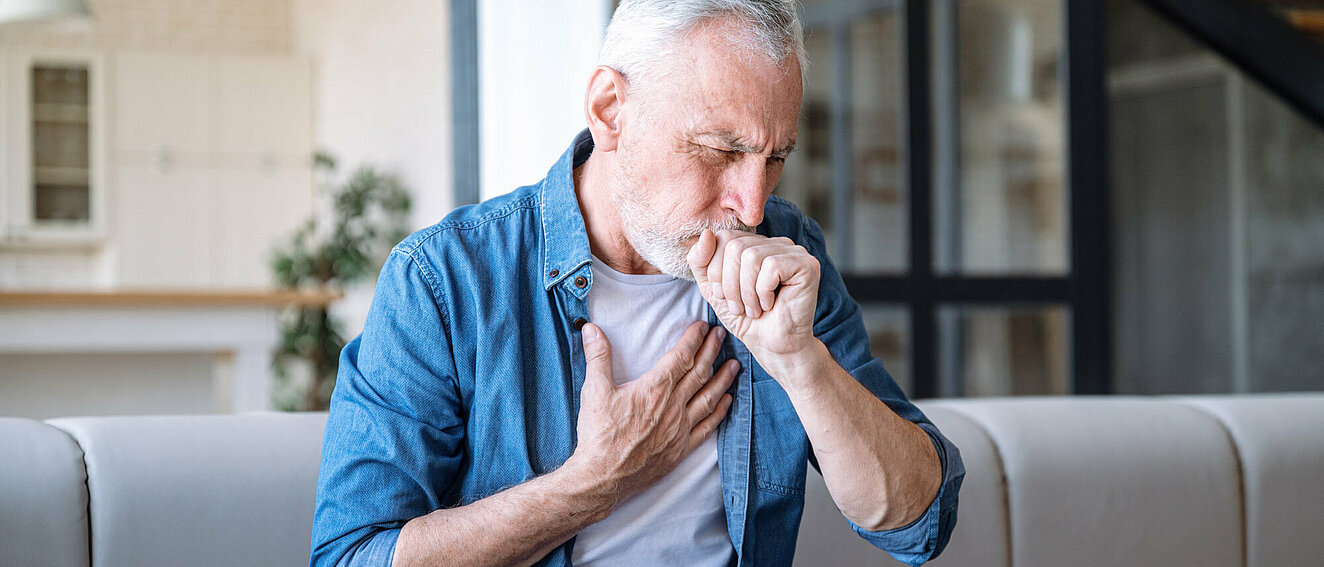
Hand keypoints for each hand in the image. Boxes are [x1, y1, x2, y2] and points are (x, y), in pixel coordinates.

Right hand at [567, 321, 737, 505]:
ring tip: (735, 364)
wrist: (603, 477)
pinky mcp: (681, 449)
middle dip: (712, 351)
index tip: (703, 326)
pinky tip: (727, 401)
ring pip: (708, 398)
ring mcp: (679, 429)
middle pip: (699, 373)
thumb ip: (597, 357)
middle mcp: (672, 406)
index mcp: (654, 389)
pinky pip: (707, 427)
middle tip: (722, 335)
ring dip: (723, 379)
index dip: (694, 339)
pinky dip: (719, 412)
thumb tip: (591, 329)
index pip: (681, 357)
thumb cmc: (598, 434)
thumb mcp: (594, 390)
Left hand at [686, 229, 820, 360]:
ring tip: (754, 309)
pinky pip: (772, 266)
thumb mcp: (713, 289)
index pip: (724, 237)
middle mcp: (775, 242)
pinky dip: (764, 292)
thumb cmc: (746, 319)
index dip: (715, 270)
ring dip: (746, 292)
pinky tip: (771, 305)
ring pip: (752, 256)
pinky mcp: (807, 265)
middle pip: (735, 246)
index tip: (723, 297)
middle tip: (739, 307)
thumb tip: (706, 233)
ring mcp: (793, 251)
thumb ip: (701, 261)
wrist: (772, 347)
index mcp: (754, 244)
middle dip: (730, 284)